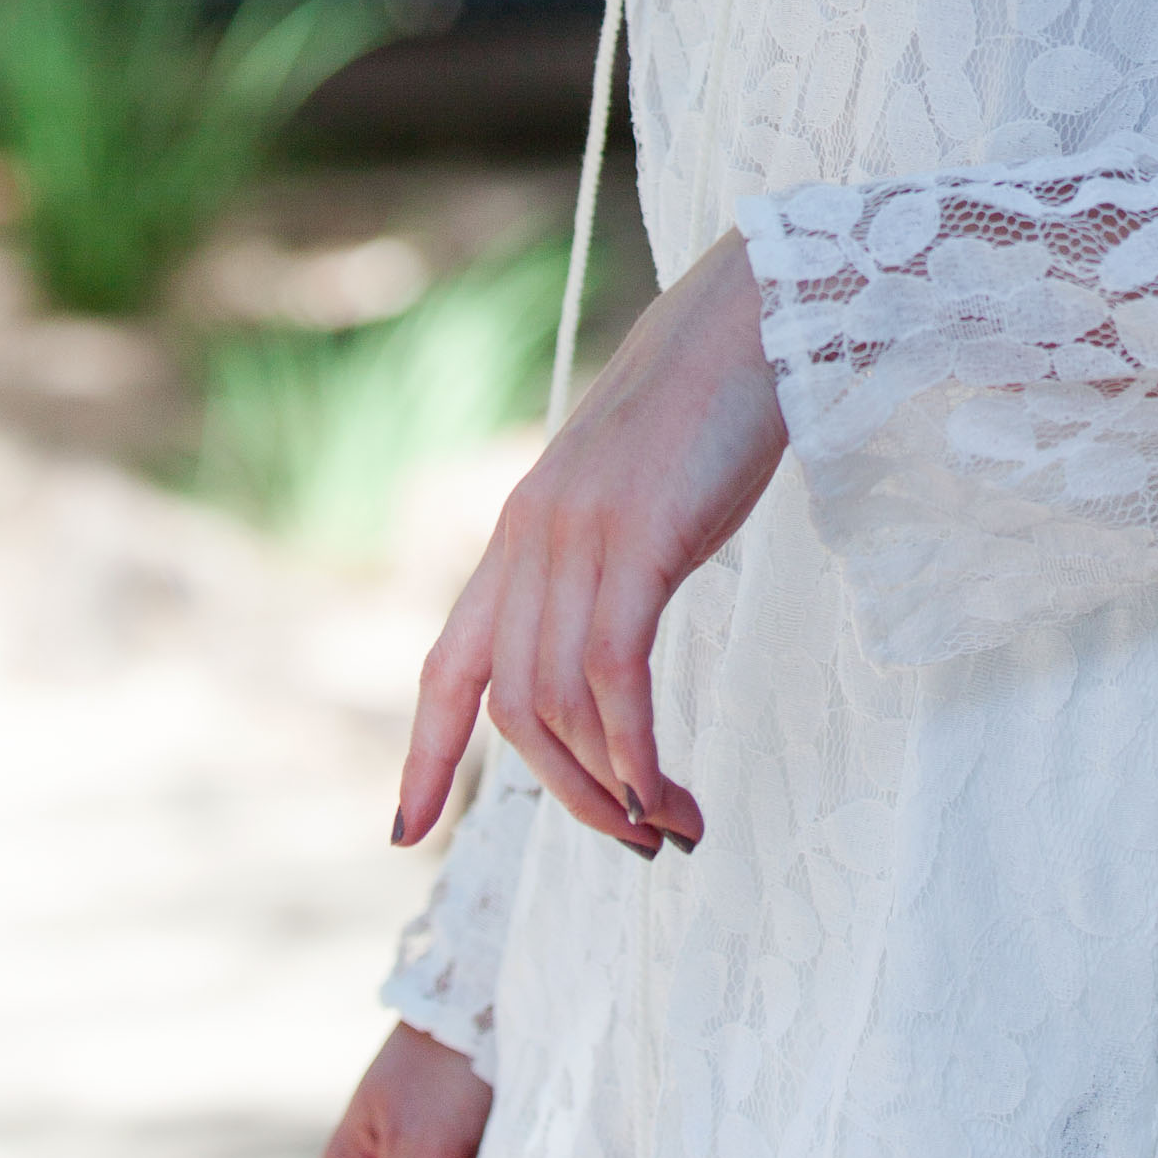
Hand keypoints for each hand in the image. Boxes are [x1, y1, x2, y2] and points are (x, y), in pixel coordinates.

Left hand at [396, 228, 783, 856]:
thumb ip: (602, 561)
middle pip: (511, 706)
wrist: (752, 317)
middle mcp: (531, 535)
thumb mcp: (635, 497)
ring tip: (672, 826)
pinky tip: (670, 790)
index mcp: (521, 529)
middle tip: (638, 840)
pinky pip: (615, 674)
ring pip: (559, 703)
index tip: (404, 832)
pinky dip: (638, 752)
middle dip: (568, 795)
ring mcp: (579, 535)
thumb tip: (611, 650)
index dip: (424, 751)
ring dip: (613, 788)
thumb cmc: (710, 409)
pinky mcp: (638, 538)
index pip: (449, 660)